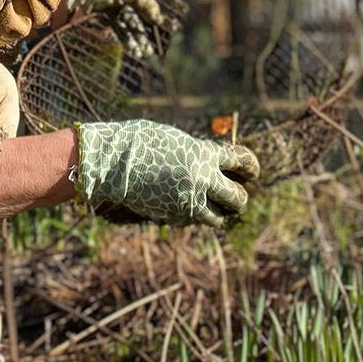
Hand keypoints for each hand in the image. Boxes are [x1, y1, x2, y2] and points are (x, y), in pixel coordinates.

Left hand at [65, 0, 186, 58]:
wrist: (65, 1)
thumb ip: (146, 2)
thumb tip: (159, 17)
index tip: (183, 11)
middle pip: (147, 7)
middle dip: (158, 22)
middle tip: (171, 35)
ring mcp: (115, 4)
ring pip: (135, 22)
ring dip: (142, 36)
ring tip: (147, 52)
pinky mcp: (105, 18)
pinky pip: (122, 30)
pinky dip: (129, 40)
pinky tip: (135, 51)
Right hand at [73, 119, 258, 227]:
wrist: (110, 163)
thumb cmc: (140, 143)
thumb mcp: (177, 142)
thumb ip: (199, 154)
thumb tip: (216, 165)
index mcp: (204, 155)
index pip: (242, 161)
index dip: (251, 167)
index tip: (251, 172)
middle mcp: (201, 180)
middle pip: (237, 198)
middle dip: (239, 197)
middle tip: (235, 195)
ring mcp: (187, 201)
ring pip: (218, 218)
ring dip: (219, 213)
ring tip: (213, 206)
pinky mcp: (173, 216)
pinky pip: (193, 219)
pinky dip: (193, 214)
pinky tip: (183, 203)